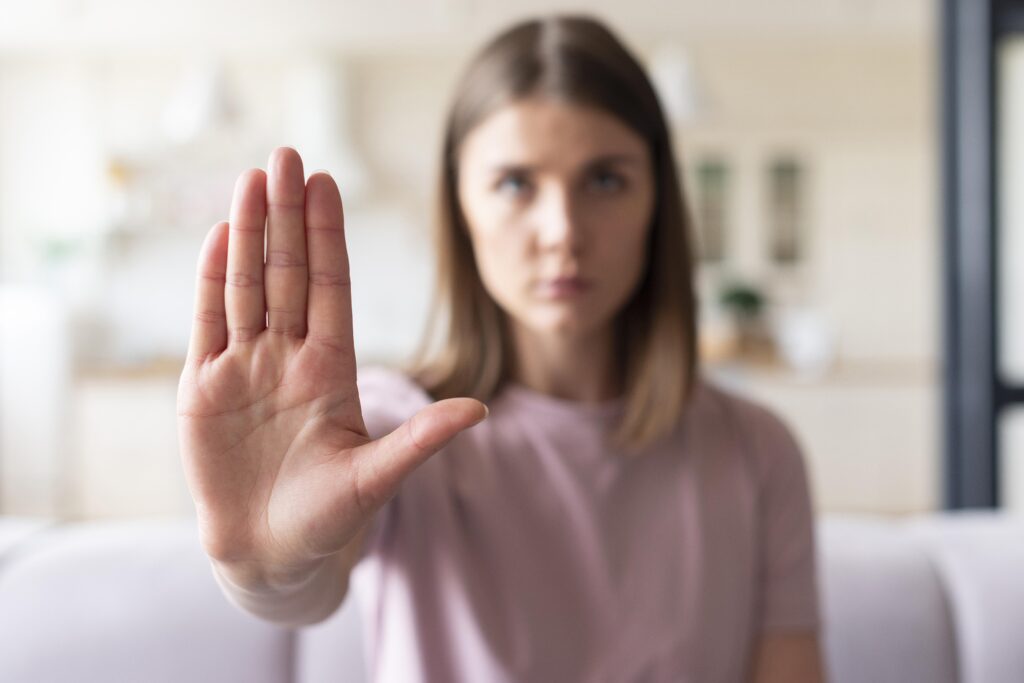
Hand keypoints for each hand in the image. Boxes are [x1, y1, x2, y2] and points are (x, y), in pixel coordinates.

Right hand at [177, 147, 485, 590]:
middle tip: (287, 155)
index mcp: (332, 368)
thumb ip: (420, 441)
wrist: (270, 553)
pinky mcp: (203, 387)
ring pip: (246, 286)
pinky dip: (210, 280)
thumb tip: (481, 411)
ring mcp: (245, 367)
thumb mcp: (376, 479)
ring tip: (252, 179)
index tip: (328, 184)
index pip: (331, 287)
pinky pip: (208, 322)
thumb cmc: (328, 519)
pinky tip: (219, 236)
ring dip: (249, 234)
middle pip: (287, 272)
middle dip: (287, 215)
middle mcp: (289, 356)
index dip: (328, 236)